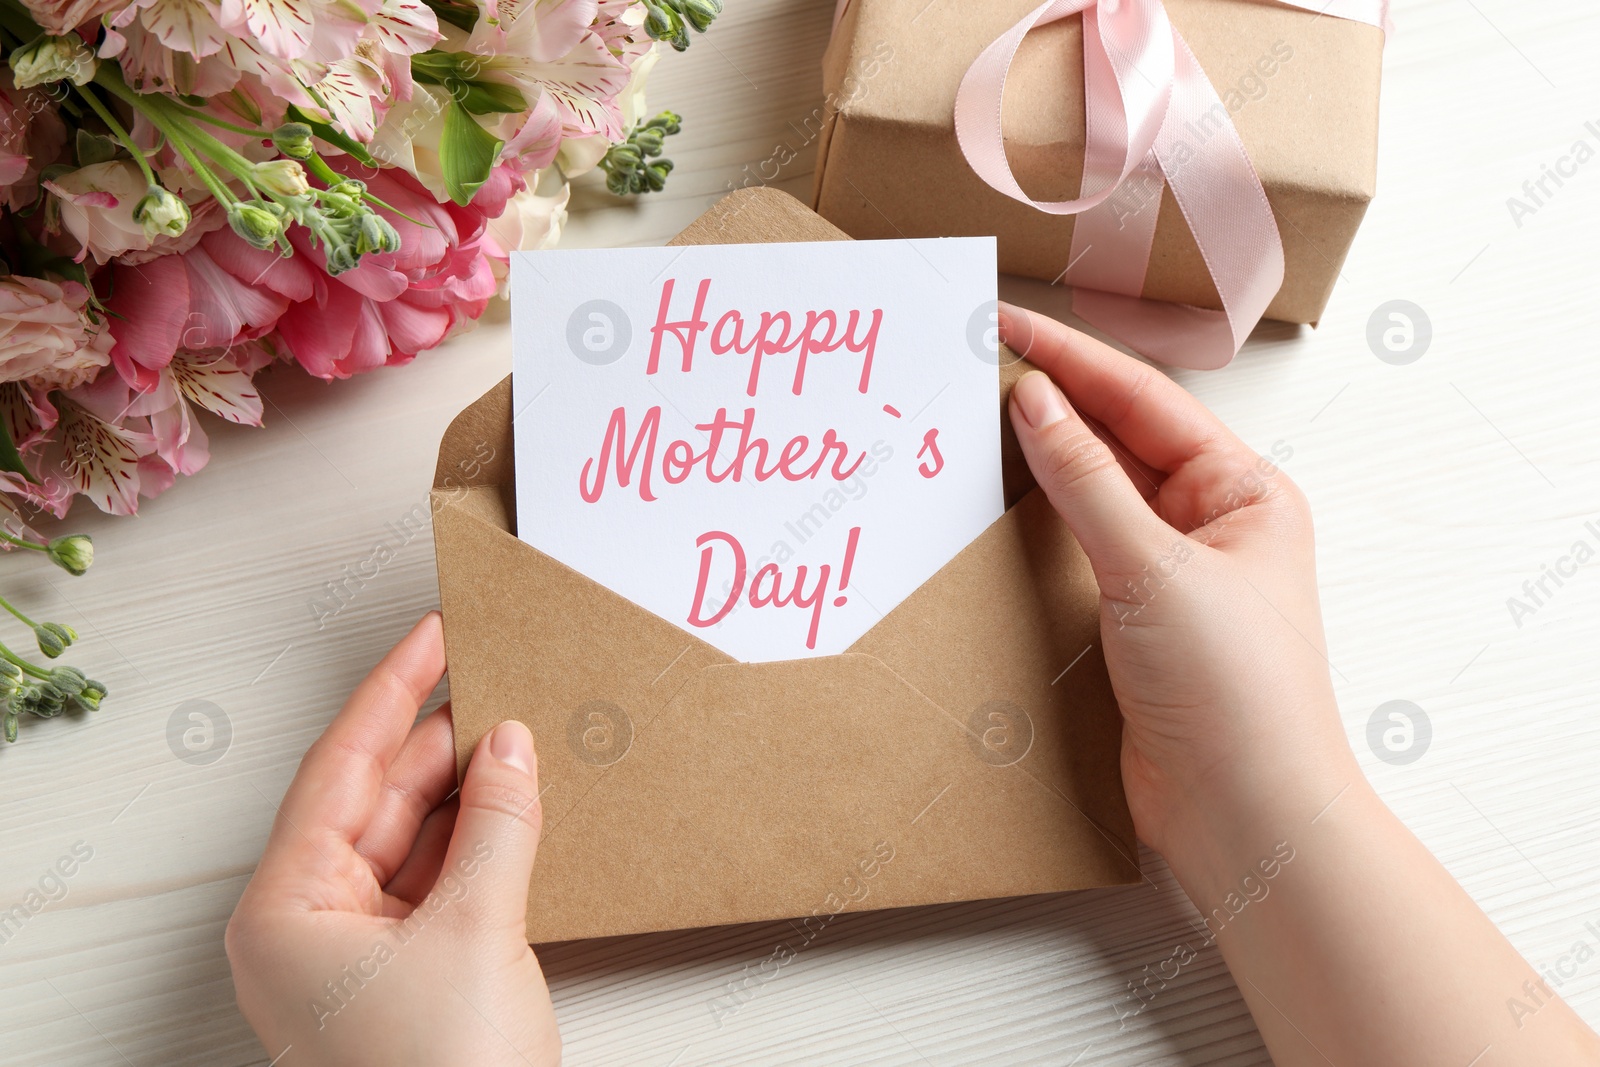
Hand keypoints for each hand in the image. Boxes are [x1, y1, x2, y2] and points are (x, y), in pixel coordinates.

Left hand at [226, 613, 559, 1065]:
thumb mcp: (477, 932)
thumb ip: (497, 824)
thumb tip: (511, 743)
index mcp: (286, 907)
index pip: (341, 768)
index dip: (393, 692)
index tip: (433, 633)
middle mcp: (308, 923)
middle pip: (376, 797)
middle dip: (440, 738)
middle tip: (498, 673)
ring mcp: (357, 952)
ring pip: (412, 837)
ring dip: (467, 788)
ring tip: (519, 728)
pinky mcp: (406, 973)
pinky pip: (438, 879)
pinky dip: (478, 838)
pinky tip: (517, 799)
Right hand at [1000, 304, 1360, 879]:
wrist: (1245, 816)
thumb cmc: (1237, 695)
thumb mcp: (1155, 569)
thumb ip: (1089, 480)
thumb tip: (1038, 402)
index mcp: (1244, 491)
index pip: (1144, 401)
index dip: (1071, 359)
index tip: (1006, 326)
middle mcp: (1212, 523)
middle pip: (1119, 439)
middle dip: (1053, 402)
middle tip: (977, 364)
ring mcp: (1172, 574)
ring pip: (1096, 494)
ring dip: (1042, 462)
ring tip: (975, 421)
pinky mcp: (1136, 623)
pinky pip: (1081, 551)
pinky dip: (1040, 525)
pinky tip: (997, 506)